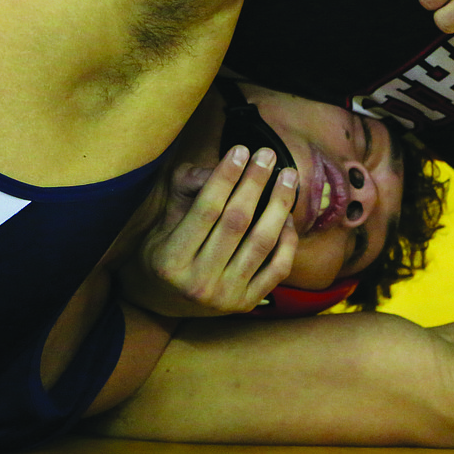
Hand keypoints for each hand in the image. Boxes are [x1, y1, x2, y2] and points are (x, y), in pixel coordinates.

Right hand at [125, 145, 298, 317]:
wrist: (167, 301)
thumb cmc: (166, 248)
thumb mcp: (164, 217)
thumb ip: (188, 186)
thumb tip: (226, 164)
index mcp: (171, 260)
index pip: (206, 209)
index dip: (226, 176)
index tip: (241, 149)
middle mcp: (198, 282)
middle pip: (237, 222)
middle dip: (255, 182)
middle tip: (268, 154)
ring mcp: (226, 297)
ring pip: (262, 242)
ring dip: (279, 204)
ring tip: (288, 176)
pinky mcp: (247, 304)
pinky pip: (278, 267)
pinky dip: (287, 239)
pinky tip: (287, 214)